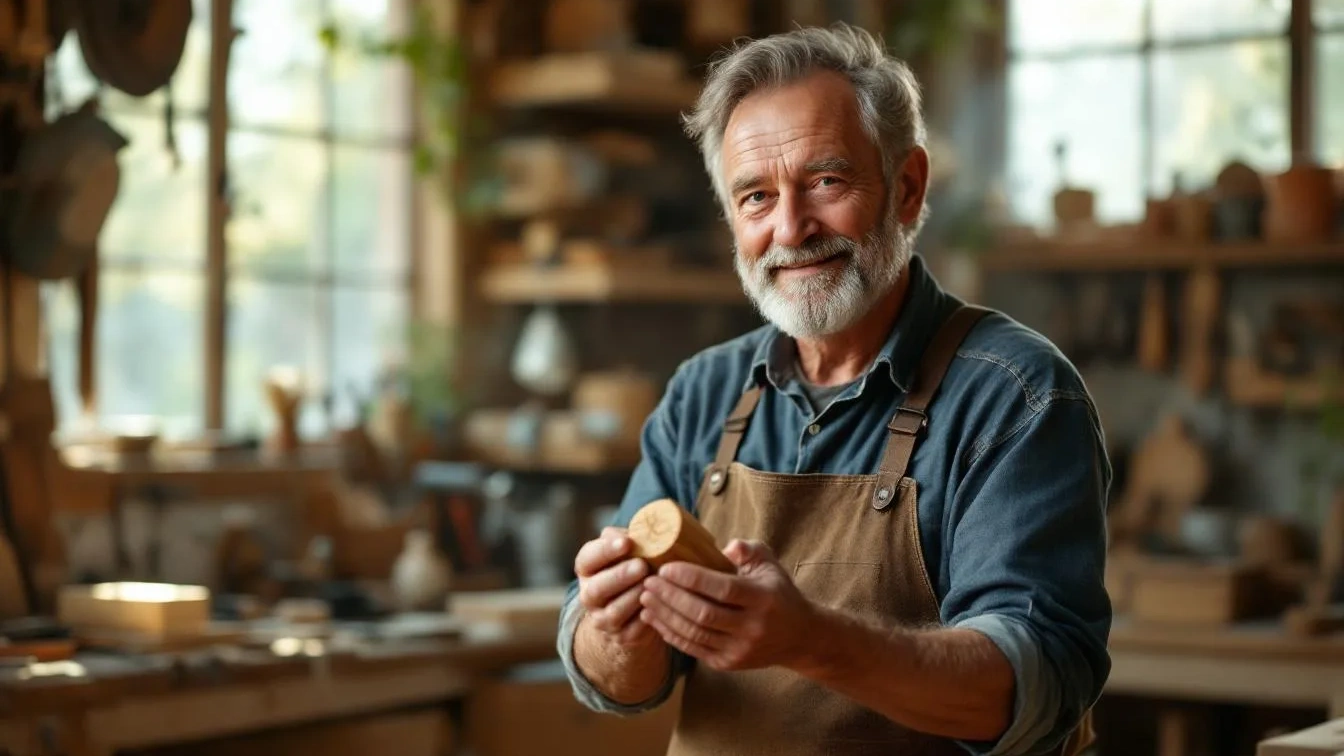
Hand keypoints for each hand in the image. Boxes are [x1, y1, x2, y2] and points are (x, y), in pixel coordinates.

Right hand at [574, 527, 657, 646]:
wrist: (633, 611)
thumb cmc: (632, 569)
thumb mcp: (626, 551)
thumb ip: (628, 538)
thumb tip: (643, 528)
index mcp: (587, 569)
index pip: (588, 558)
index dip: (605, 550)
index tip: (627, 542)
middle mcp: (589, 595)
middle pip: (597, 588)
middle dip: (620, 576)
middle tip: (642, 566)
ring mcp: (603, 619)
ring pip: (615, 611)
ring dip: (635, 597)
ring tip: (654, 584)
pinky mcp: (622, 637)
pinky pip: (634, 629)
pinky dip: (648, 617)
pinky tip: (660, 604)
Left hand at [639, 539, 816, 671]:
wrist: (799, 638)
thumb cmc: (778, 593)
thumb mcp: (770, 565)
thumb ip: (749, 550)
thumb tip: (727, 546)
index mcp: (762, 599)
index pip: (722, 589)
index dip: (691, 578)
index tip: (666, 567)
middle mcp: (752, 627)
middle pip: (703, 613)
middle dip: (670, 597)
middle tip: (648, 580)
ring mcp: (739, 649)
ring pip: (694, 633)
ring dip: (665, 615)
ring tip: (645, 597)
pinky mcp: (728, 663)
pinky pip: (693, 649)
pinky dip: (670, 634)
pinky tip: (654, 619)